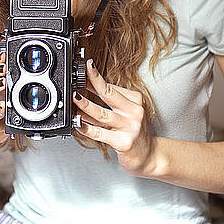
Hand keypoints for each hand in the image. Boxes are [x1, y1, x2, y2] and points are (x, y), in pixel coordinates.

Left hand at [73, 59, 155, 176]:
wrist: (149, 156)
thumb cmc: (134, 132)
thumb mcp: (126, 112)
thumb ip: (109, 102)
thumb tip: (87, 88)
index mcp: (135, 100)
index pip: (111, 86)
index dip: (96, 77)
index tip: (87, 67)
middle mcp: (134, 112)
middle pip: (108, 94)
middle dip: (92, 83)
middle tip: (78, 77)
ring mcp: (129, 127)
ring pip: (101, 114)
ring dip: (84, 105)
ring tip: (74, 98)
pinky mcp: (123, 143)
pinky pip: (99, 133)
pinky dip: (86, 128)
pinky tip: (77, 123)